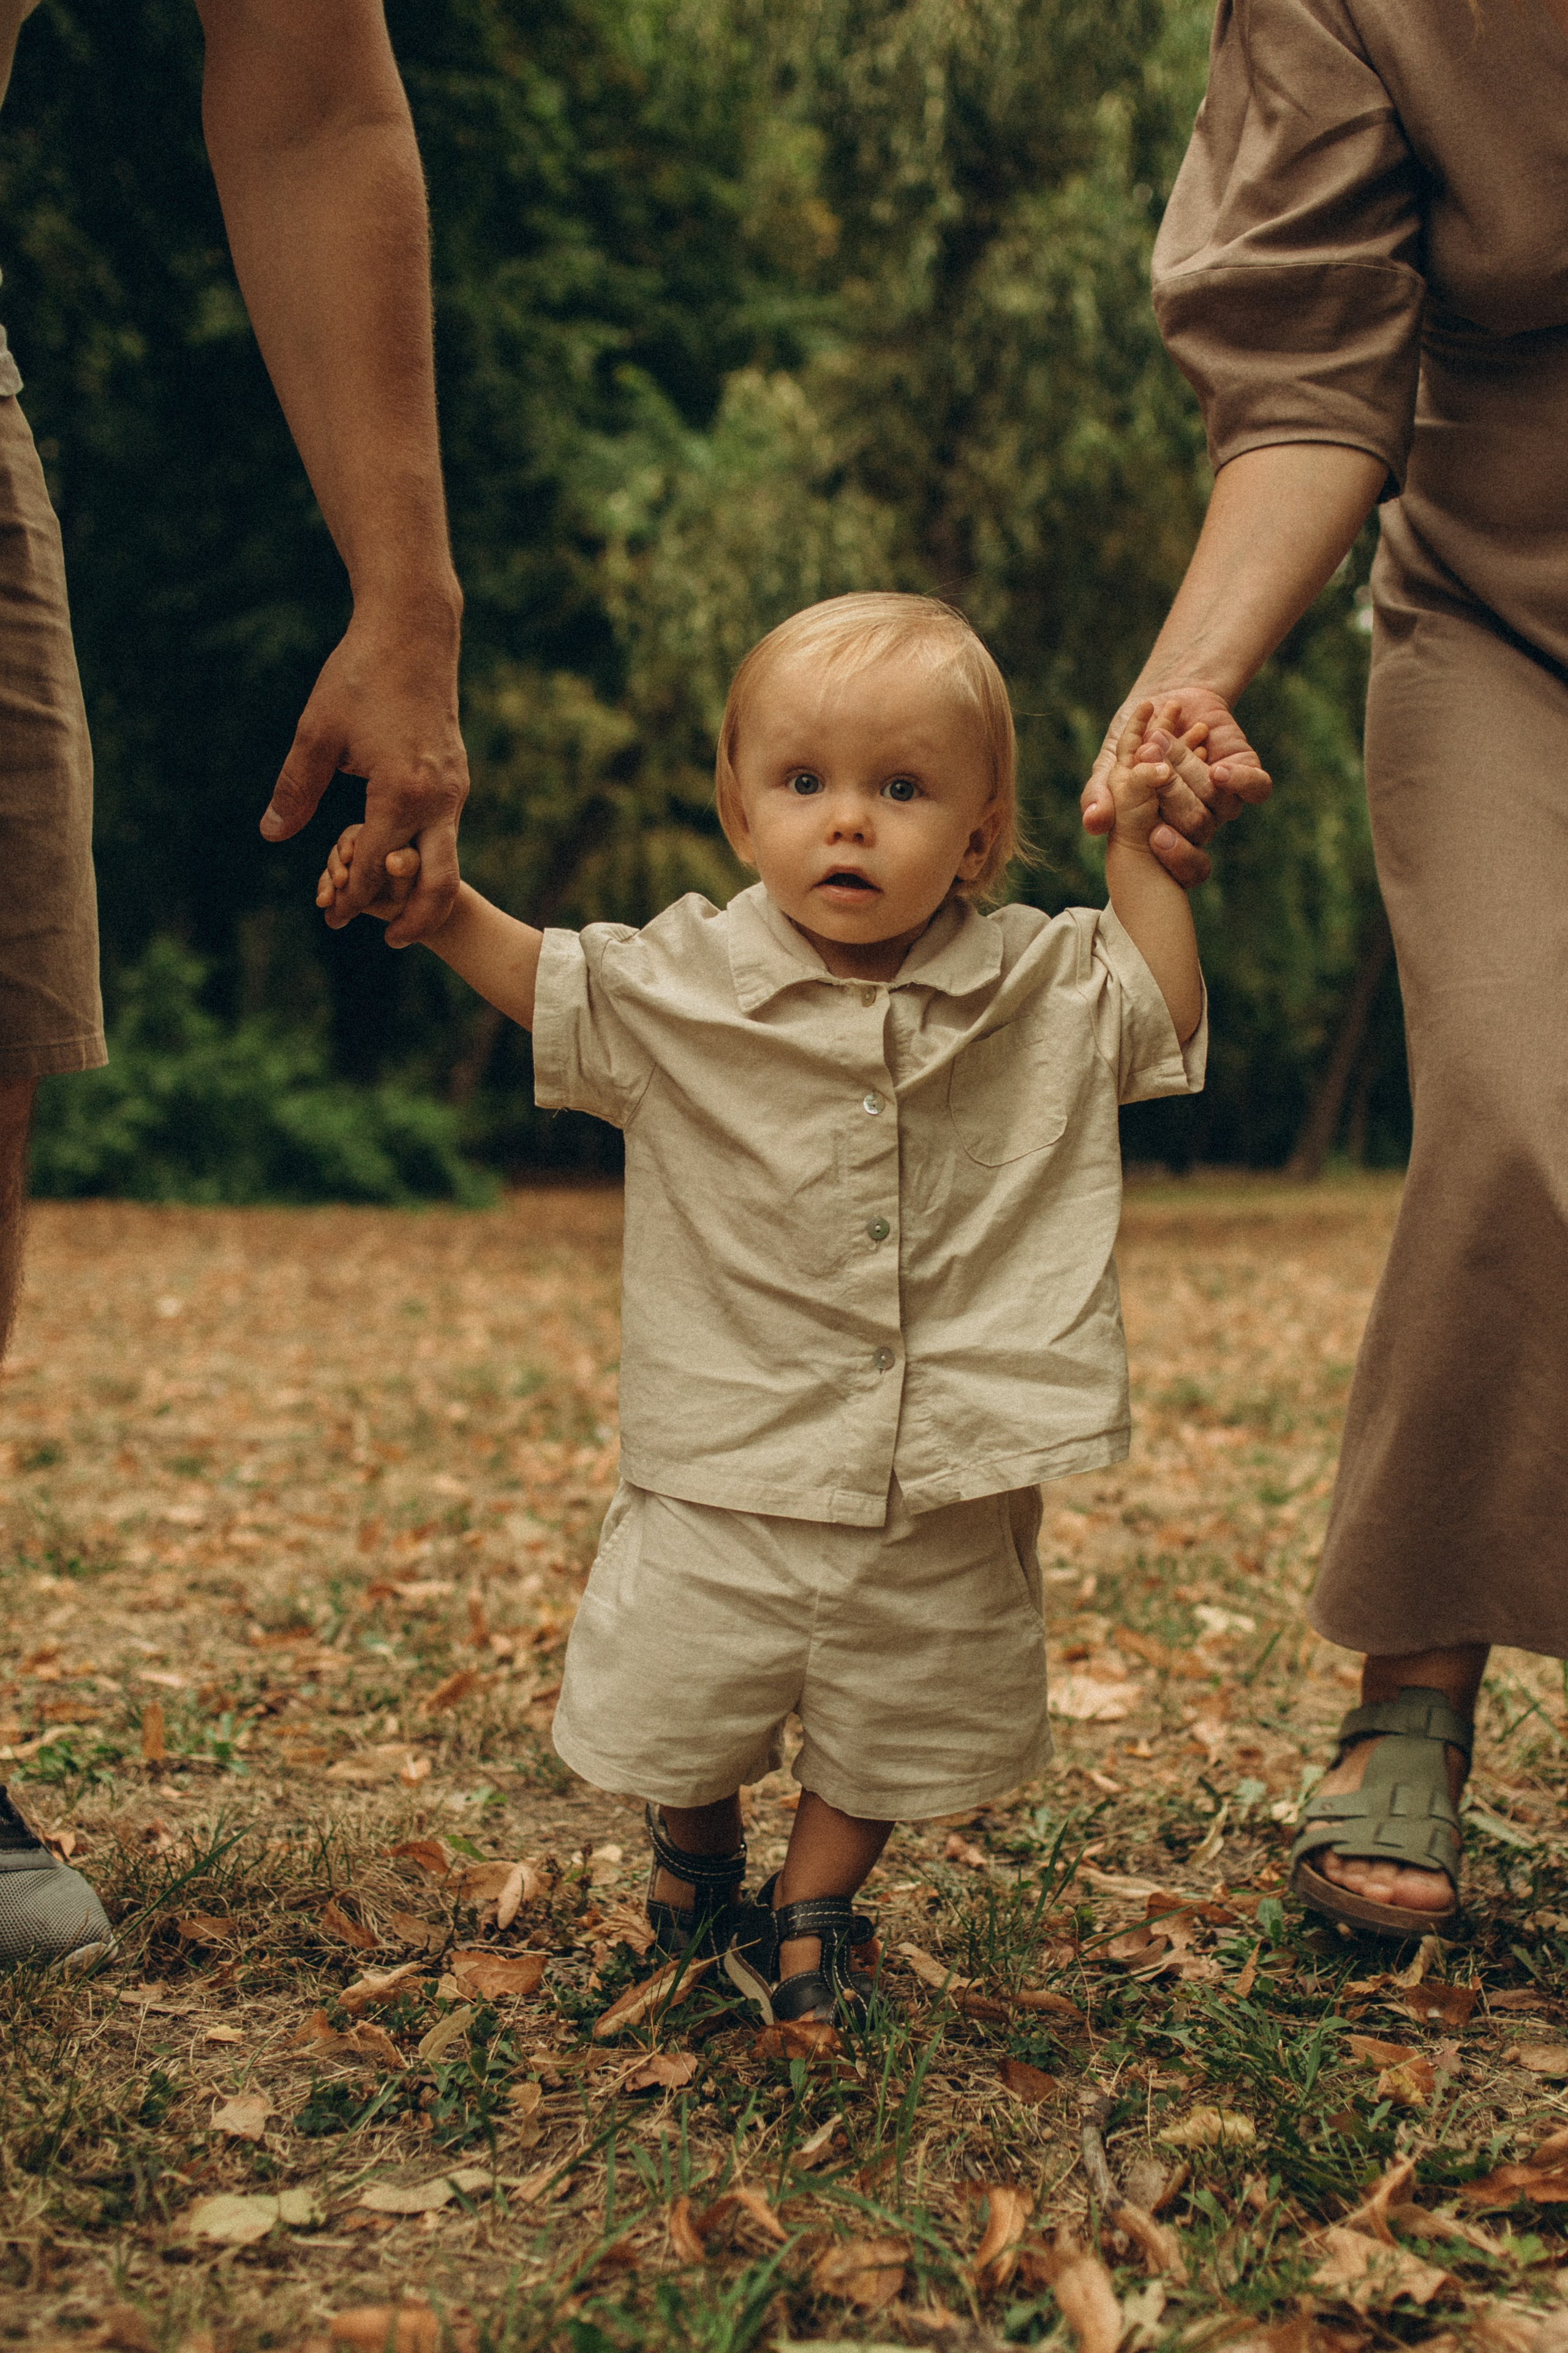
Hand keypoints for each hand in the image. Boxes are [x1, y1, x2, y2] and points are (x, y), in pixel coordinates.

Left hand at [260, 602, 468, 947]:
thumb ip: (295, 789)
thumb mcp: (317, 733)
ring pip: (448, 861)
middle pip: (435, 883)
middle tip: (388, 941)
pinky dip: (426, 858)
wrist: (415, 632)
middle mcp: (438, 800)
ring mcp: (453, 790)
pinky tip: (401, 862)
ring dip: (423, 892)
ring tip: (397, 915)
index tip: (330, 916)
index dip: (352, 898)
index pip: (376, 867)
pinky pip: (446, 833)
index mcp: (400, 794)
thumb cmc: (360, 675)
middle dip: (412, 918)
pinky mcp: (456, 779)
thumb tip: (271, 833)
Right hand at [1082, 685, 1270, 886]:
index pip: (1187, 867)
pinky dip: (1239, 780)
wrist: (1164, 701)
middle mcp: (1199, 823)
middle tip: (1149, 758)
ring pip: (1219, 803)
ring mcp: (1224, 799)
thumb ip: (1099, 796)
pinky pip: (1256, 788)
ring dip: (1188, 771)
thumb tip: (1093, 824)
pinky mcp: (1246, 772)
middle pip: (1198, 827)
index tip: (1157, 838)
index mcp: (1169, 834)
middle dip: (1173, 795)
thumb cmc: (1133, 741)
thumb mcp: (1110, 768)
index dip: (1178, 858)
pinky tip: (1220, 770)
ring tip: (1161, 741)